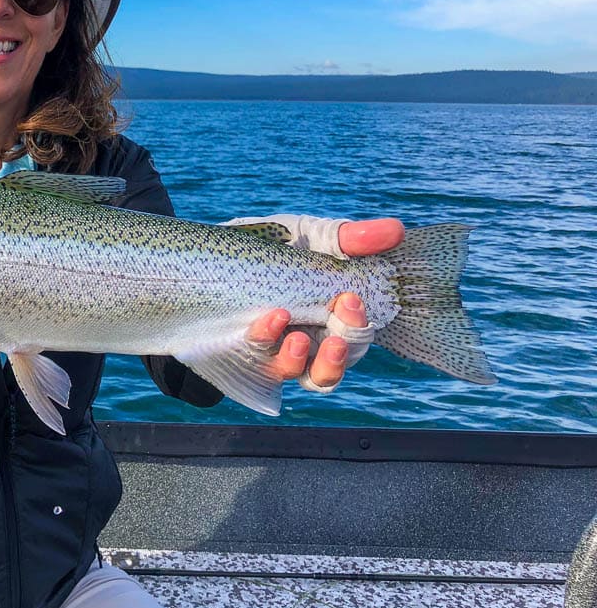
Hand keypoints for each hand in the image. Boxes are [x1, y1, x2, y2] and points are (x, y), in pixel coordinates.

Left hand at [246, 217, 404, 389]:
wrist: (210, 258)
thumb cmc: (274, 248)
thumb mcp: (311, 238)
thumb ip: (350, 239)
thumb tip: (396, 230)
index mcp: (335, 317)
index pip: (359, 333)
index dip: (360, 325)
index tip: (350, 299)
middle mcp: (315, 341)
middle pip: (340, 360)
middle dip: (343, 344)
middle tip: (339, 313)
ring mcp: (283, 353)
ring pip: (308, 377)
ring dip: (306, 360)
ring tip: (297, 339)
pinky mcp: (251, 356)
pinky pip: (263, 364)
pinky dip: (268, 343)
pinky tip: (268, 321)